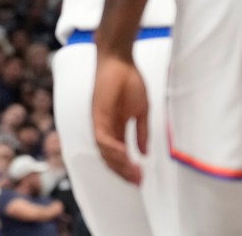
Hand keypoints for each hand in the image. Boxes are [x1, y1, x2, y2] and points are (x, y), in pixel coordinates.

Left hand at [92, 53, 147, 184]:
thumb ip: (141, 132)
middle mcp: (103, 127)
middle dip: (123, 171)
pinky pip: (102, 138)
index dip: (127, 168)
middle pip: (109, 157)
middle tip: (138, 181)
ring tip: (134, 173)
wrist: (120, 60)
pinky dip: (113, 150)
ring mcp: (99, 121)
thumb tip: (144, 153)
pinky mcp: (97, 114)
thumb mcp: (140, 111)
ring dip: (119, 164)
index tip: (140, 178)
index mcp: (113, 127)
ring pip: (104, 152)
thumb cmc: (129, 81)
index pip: (116, 154)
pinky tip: (126, 156)